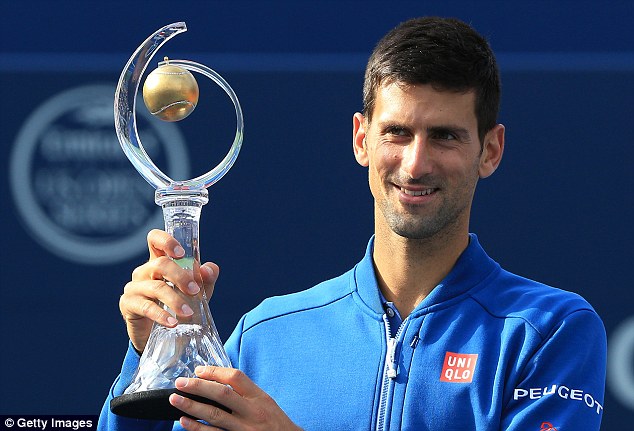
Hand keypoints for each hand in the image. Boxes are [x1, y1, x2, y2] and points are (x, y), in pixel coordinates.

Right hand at [119, 229, 218, 351]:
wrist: (162, 335)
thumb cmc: (179, 306)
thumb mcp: (197, 292)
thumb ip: (205, 279)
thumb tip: (209, 269)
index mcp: (159, 261)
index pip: (155, 240)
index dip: (166, 241)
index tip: (181, 253)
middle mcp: (144, 271)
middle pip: (160, 264)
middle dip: (180, 276)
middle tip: (195, 290)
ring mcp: (134, 287)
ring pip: (156, 287)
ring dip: (175, 300)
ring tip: (188, 312)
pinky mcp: (128, 304)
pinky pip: (146, 307)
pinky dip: (161, 315)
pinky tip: (173, 323)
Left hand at [169, 366, 301, 430]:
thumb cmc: (274, 422)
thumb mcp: (265, 401)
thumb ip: (245, 392)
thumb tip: (217, 380)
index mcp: (259, 397)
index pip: (236, 378)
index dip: (215, 371)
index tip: (198, 370)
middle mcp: (252, 412)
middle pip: (222, 394)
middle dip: (198, 386)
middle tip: (180, 382)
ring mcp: (243, 429)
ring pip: (214, 416)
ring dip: (192, 406)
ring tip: (175, 399)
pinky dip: (197, 429)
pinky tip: (184, 422)